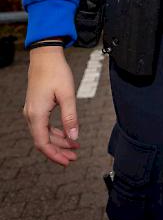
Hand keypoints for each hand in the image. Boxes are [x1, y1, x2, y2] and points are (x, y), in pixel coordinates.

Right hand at [24, 45, 79, 165]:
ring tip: (74, 147)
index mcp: (37, 114)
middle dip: (59, 151)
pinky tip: (67, 134)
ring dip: (58, 142)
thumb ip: (70, 118)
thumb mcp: (68, 95)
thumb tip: (73, 138)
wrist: (45, 57)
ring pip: (44, 134)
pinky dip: (55, 132)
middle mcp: (31, 115)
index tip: (67, 162)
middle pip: (43, 141)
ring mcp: (32, 111)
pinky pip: (44, 125)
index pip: (42, 143)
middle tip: (75, 157)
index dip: (54, 155)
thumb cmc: (57, 73)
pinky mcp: (36, 107)